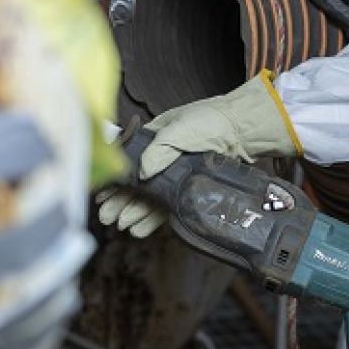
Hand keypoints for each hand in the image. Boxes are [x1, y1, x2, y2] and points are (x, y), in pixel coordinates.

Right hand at [95, 74, 299, 235]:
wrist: (246, 129)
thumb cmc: (213, 121)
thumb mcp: (177, 129)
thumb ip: (156, 152)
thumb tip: (141, 174)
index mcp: (158, 136)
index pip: (130, 161)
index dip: (117, 179)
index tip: (102, 195)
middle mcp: (167, 155)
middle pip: (139, 182)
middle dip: (121, 200)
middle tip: (106, 218)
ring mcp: (181, 172)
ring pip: (153, 196)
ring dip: (135, 210)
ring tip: (121, 226)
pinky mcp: (195, 186)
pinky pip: (170, 204)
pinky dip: (155, 216)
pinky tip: (141, 228)